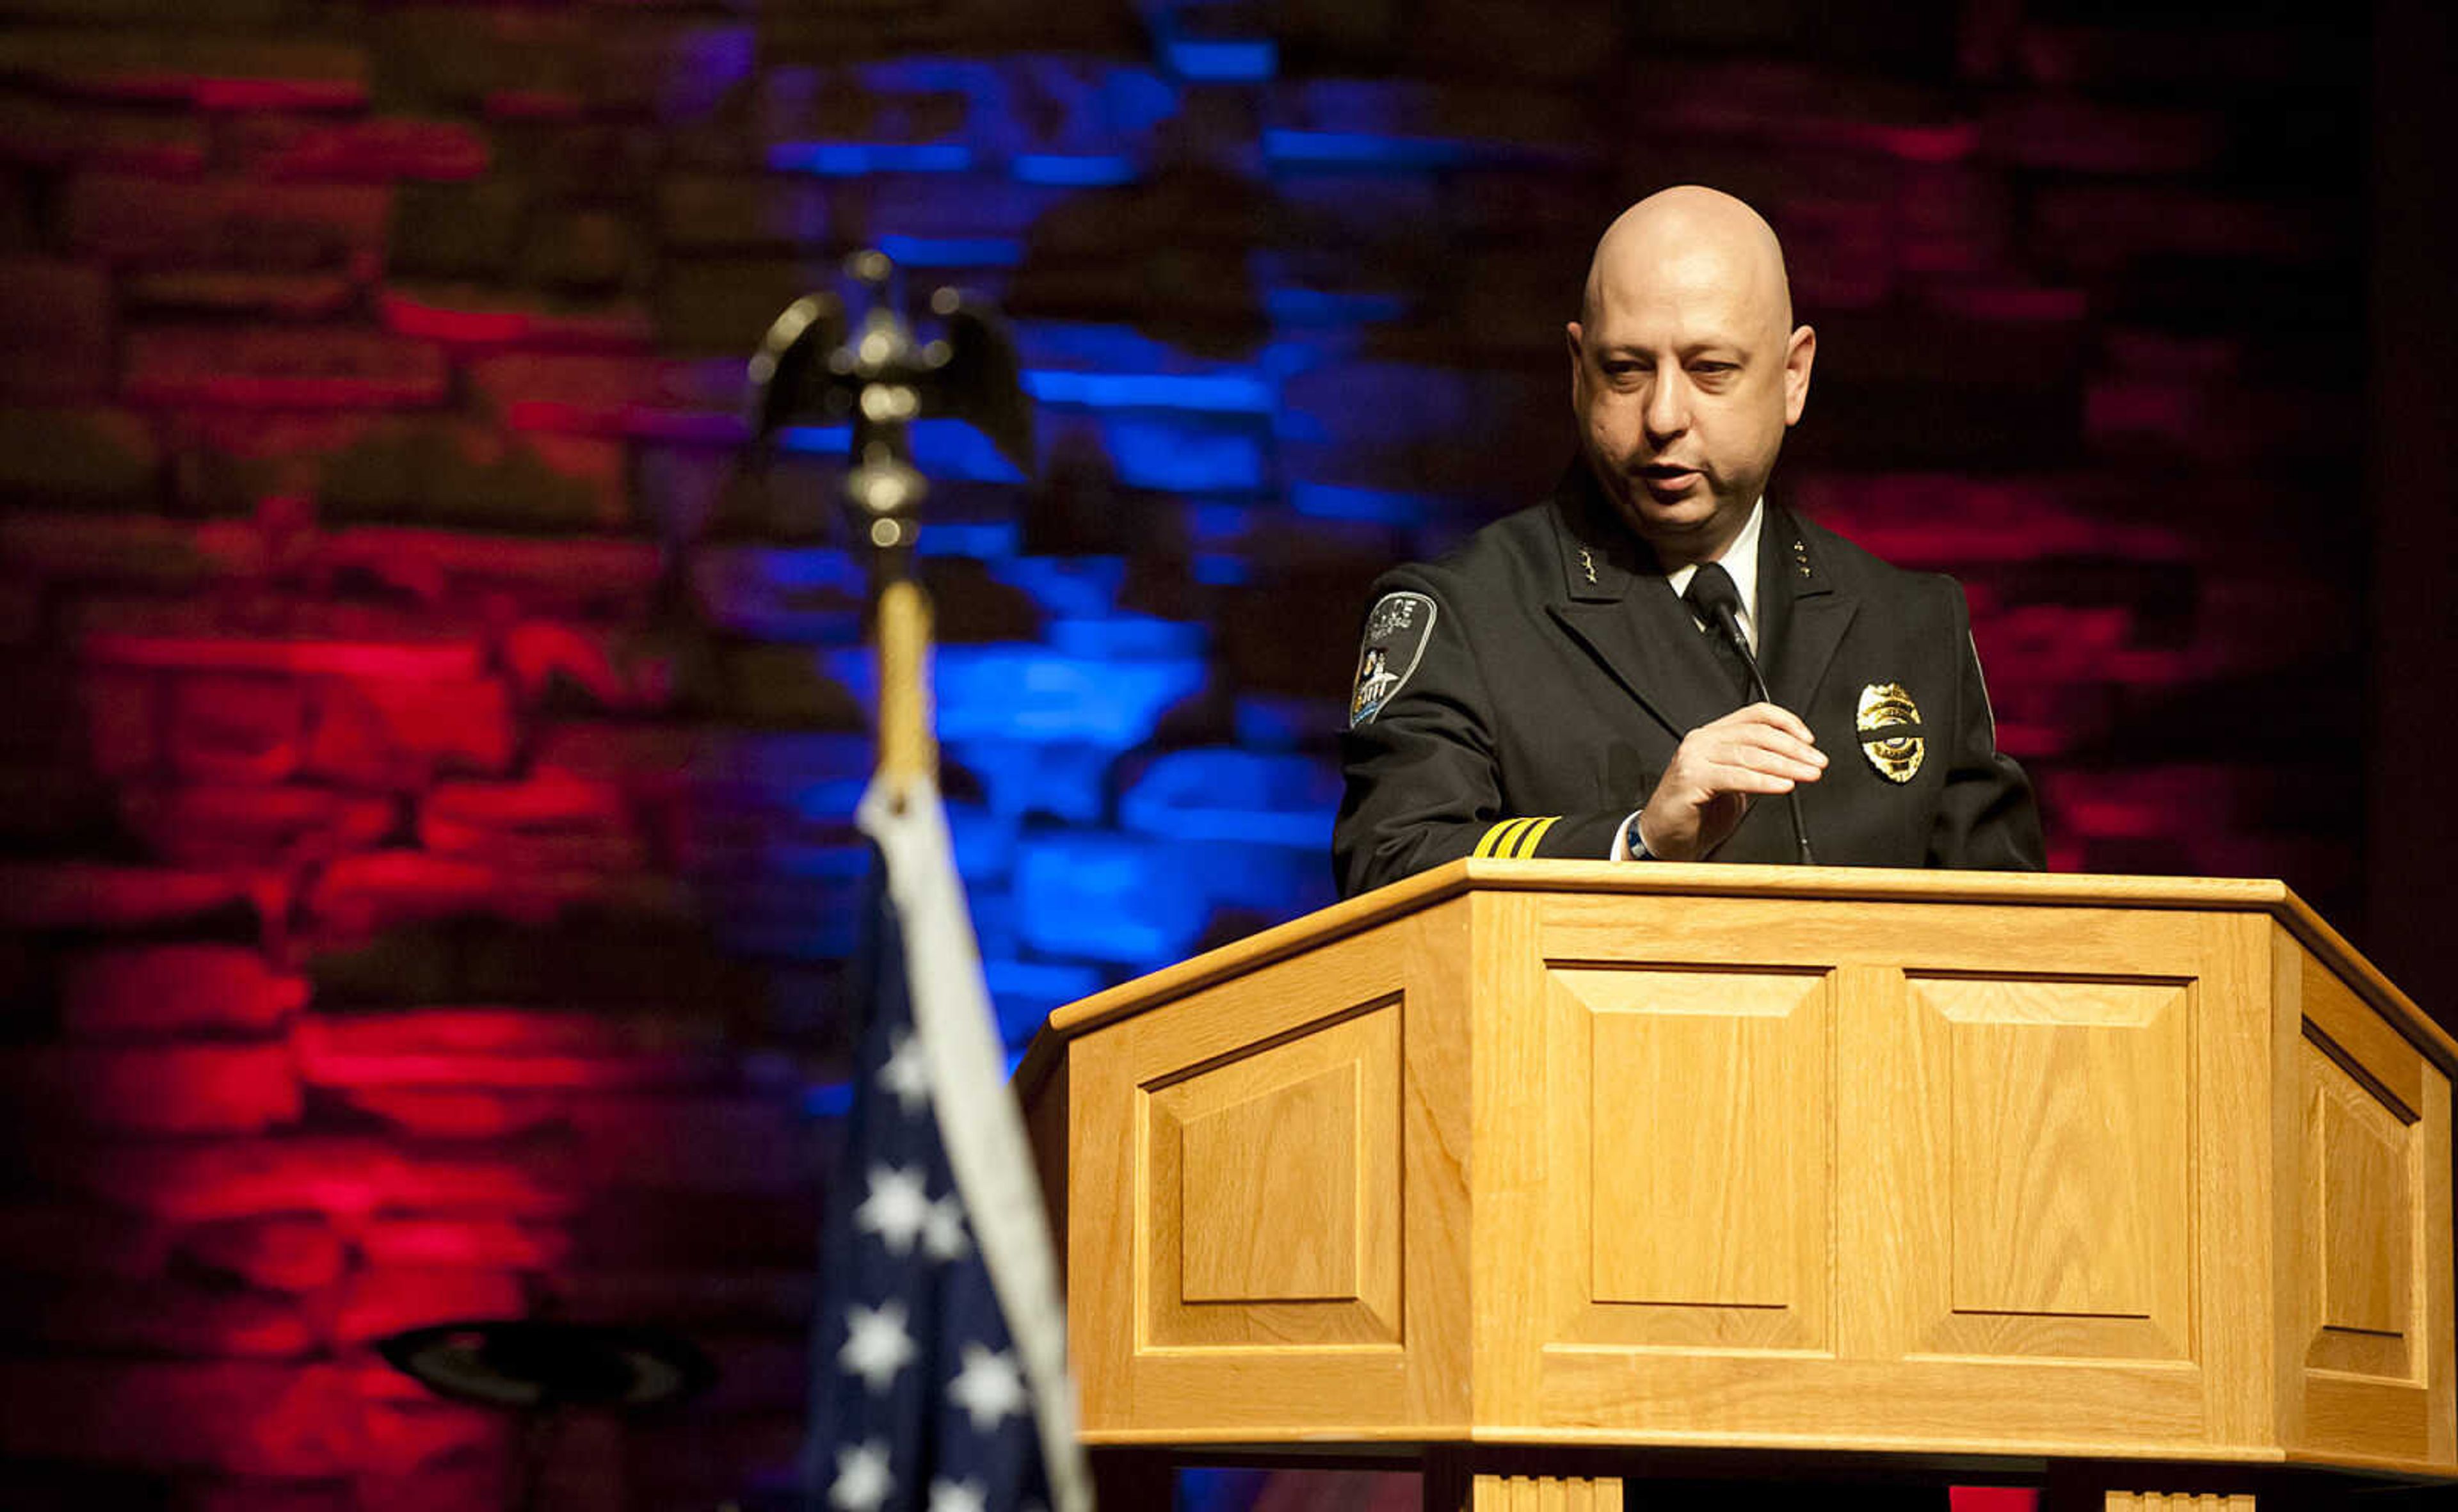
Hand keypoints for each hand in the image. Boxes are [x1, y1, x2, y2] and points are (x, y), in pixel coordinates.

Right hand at [1636, 703, 1824, 860]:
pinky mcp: (1691, 779)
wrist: (1663, 838)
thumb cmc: (1697, 813)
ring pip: (1750, 754)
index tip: (1810, 740)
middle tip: (1818, 762)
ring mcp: (1694, 758)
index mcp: (1713, 735)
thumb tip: (1794, 761)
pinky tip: (1783, 786)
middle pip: (1757, 734)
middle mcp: (1701, 740)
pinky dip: (1763, 782)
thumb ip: (1756, 767)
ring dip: (1786, 765)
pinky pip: (1735, 777)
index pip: (1756, 714)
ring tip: (1808, 774)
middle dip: (1794, 748)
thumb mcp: (1734, 784)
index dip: (1787, 722)